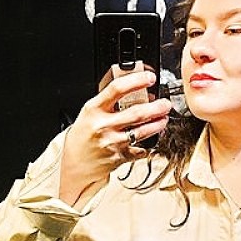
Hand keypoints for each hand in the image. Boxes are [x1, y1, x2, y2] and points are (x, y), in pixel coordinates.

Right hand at [59, 71, 171, 206]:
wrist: (75, 163)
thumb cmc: (83, 135)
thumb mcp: (89, 112)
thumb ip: (109, 101)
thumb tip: (136, 88)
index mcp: (94, 109)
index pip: (117, 89)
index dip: (136, 81)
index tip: (149, 77)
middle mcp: (103, 126)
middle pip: (136, 113)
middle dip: (156, 107)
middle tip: (165, 103)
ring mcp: (112, 143)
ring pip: (142, 132)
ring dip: (158, 124)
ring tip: (163, 119)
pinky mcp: (119, 157)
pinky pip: (141, 149)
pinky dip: (149, 144)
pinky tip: (152, 138)